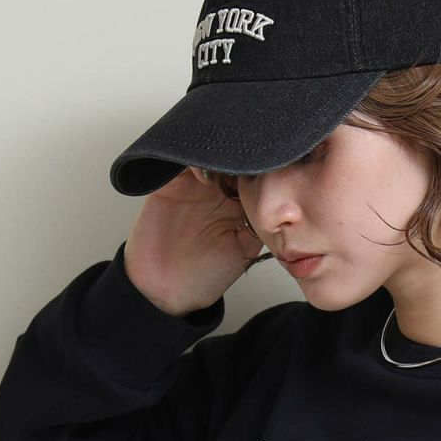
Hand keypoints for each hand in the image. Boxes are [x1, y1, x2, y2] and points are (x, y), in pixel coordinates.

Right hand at [122, 166, 270, 316]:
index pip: (256, 173)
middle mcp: (218, 190)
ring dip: (221, 154)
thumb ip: (258, 218)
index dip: (264, 167)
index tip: (274, 165)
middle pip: (234, 157)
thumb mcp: (245, 248)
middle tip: (253, 156)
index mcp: (240, 203)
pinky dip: (195, 160)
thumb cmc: (207, 274)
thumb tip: (273, 191)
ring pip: (210, 153)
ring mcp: (194, 184)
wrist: (166, 287)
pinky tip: (205, 174)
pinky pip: (183, 160)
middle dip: (244, 153)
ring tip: (230, 162)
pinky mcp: (170, 182)